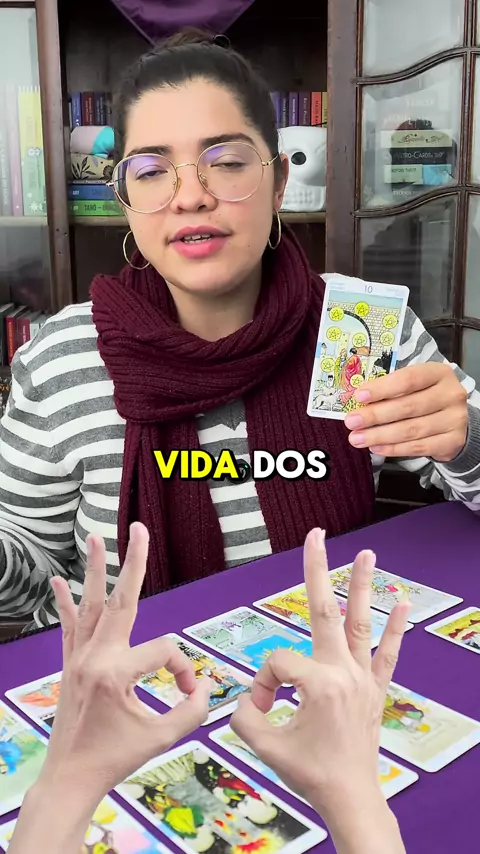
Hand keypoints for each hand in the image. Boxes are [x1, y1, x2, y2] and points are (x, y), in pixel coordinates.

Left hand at [37, 522, 208, 804]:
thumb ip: (192, 711)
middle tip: (139, 529)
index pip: (165, 651)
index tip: (188, 692)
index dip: (184, 671)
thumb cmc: (114, 759)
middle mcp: (95, 657)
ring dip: (96, 570)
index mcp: (117, 673)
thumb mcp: (161, 738)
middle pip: (122, 600)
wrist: (69, 777)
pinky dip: (64, 602)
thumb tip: (207, 687)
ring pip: (91, 604)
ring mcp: (78, 657)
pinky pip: (68, 626)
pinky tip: (57, 580)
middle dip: (134, 562)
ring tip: (96, 537)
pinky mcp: (69, 663)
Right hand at [230, 529, 409, 850]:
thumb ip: (243, 715)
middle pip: (324, 610)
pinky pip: (387, 654)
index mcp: (318, 683)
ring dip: (361, 586)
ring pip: (360, 623)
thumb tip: (247, 697)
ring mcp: (363, 678)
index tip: (262, 707)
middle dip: (318, 569)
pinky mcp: (375, 689)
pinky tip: (403, 602)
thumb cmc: (310, 774)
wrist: (349, 798)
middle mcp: (344, 672)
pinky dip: (395, 628)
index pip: (278, 662)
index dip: (264, 683)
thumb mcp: (264, 745)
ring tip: (367, 554)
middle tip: (317, 534)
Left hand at [345, 362, 467, 460]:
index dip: (382, 388)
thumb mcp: (413, 387)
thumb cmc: (425, 398)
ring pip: (411, 429)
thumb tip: (358, 402)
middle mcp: (451, 394)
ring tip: (357, 438)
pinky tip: (376, 447)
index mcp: (439, 373)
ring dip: (380, 435)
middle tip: (351, 422)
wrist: (453, 421)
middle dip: (375, 415)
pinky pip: (418, 447)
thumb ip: (391, 391)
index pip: (408, 379)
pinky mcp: (453, 441)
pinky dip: (394, 449)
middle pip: (408, 406)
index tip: (359, 397)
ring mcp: (455, 419)